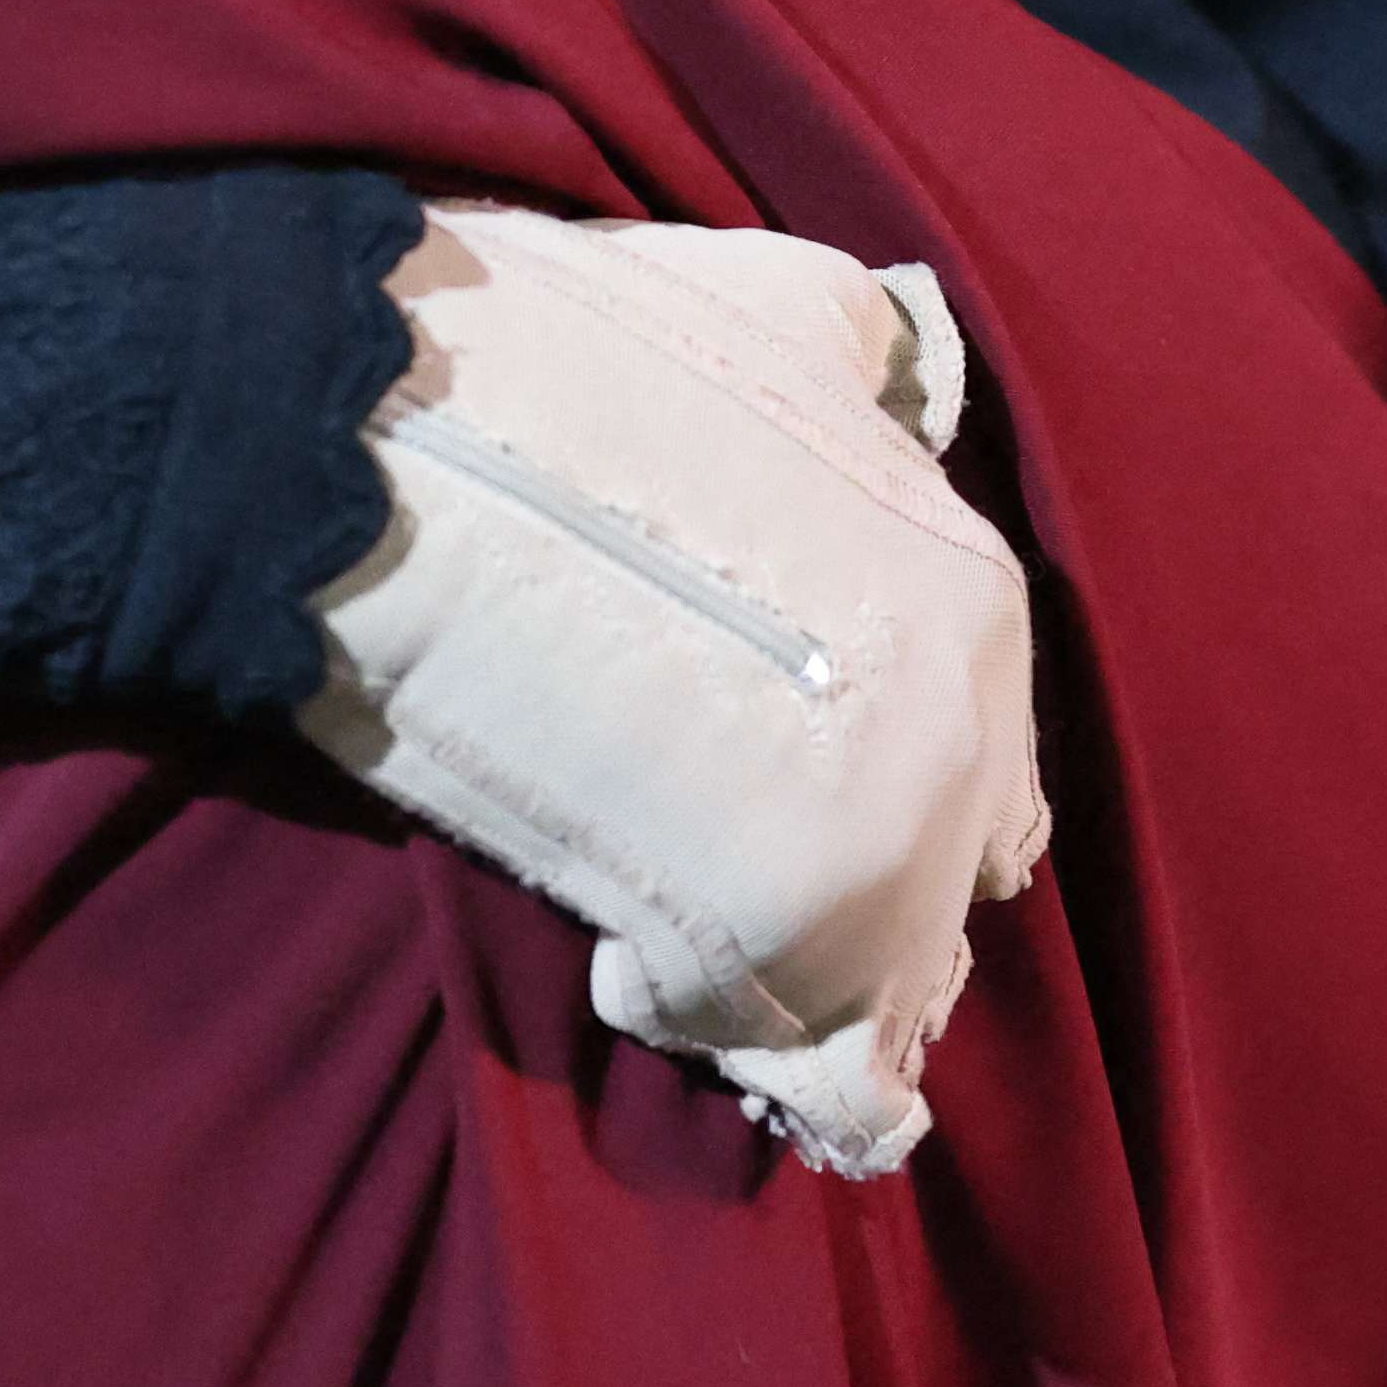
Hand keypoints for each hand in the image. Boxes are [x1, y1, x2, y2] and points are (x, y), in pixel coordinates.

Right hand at [298, 205, 1046, 1179]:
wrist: (406, 448)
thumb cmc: (572, 364)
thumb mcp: (773, 301)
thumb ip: (865, 354)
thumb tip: (901, 372)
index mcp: (971, 597)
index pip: (980, 750)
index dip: (869, 768)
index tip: (765, 772)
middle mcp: (967, 732)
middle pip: (945, 877)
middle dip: (850, 884)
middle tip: (718, 870)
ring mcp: (889, 854)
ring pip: (888, 989)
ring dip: (794, 981)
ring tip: (675, 943)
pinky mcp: (785, 957)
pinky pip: (824, 1085)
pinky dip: (747, 1058)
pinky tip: (642, 987)